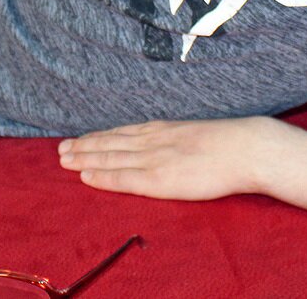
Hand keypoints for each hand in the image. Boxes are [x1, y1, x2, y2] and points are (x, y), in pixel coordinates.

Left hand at [57, 117, 278, 200]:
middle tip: (60, 150)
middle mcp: (152, 140)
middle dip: (84, 147)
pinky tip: (85, 177)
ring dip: (85, 159)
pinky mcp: (159, 178)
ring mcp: (154, 158)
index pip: (122, 133)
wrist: (246, 148)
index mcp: (163, 129)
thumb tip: (174, 146)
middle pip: (110, 143)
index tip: (80, 139)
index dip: (98, 137)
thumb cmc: (230, 144)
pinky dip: (102, 177)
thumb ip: (179, 139)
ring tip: (64, 160)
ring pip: (110, 158)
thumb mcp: (197, 134)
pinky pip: (124, 178)